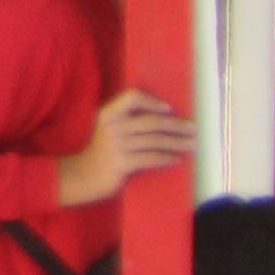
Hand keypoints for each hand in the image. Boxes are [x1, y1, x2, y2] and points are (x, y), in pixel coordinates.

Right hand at [53, 89, 192, 205]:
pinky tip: (177, 159)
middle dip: (175, 125)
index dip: (152, 101)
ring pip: (155, 141)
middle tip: (193, 128)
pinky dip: (166, 158)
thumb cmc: (100, 152)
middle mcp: (113, 126)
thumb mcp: (108, 130)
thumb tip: (161, 118)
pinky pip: (151, 158)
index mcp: (108, 114)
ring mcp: (117, 145)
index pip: (132, 98)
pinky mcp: (122, 163)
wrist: (80, 176)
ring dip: (177, 142)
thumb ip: (126, 122)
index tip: (168, 108)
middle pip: (151, 121)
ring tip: (192, 144)